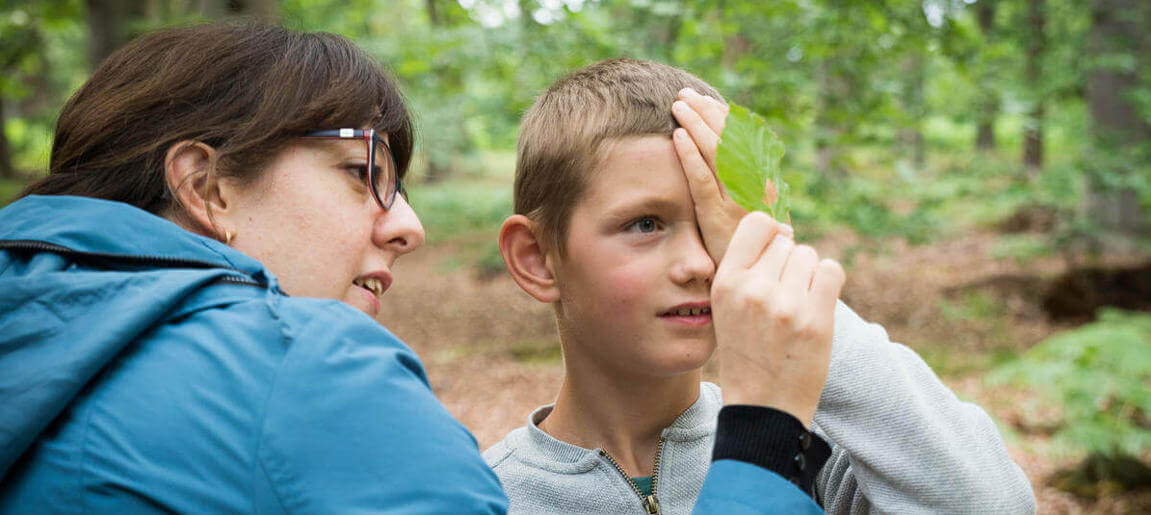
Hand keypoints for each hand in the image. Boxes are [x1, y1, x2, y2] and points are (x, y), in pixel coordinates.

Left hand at [671, 88, 791, 263]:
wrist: (760, 284)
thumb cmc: (751, 252)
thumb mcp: (753, 217)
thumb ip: (742, 192)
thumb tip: (729, 165)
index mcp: (763, 183)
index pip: (744, 139)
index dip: (724, 117)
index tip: (705, 101)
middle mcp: (754, 187)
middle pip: (730, 139)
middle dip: (706, 113)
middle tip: (685, 95)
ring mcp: (737, 201)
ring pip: (716, 152)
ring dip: (695, 124)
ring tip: (678, 107)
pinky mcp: (718, 218)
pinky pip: (702, 180)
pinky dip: (689, 156)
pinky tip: (676, 137)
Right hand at [711, 212, 844, 427]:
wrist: (763, 407)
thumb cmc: (747, 355)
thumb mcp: (727, 310)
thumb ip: (745, 272)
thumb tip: (783, 230)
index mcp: (725, 283)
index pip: (756, 224)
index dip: (771, 233)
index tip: (776, 250)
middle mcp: (753, 289)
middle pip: (786, 242)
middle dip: (789, 263)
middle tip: (784, 298)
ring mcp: (785, 304)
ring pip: (809, 256)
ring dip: (808, 275)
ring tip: (797, 306)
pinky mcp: (815, 319)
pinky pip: (832, 271)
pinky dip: (829, 282)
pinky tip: (817, 304)